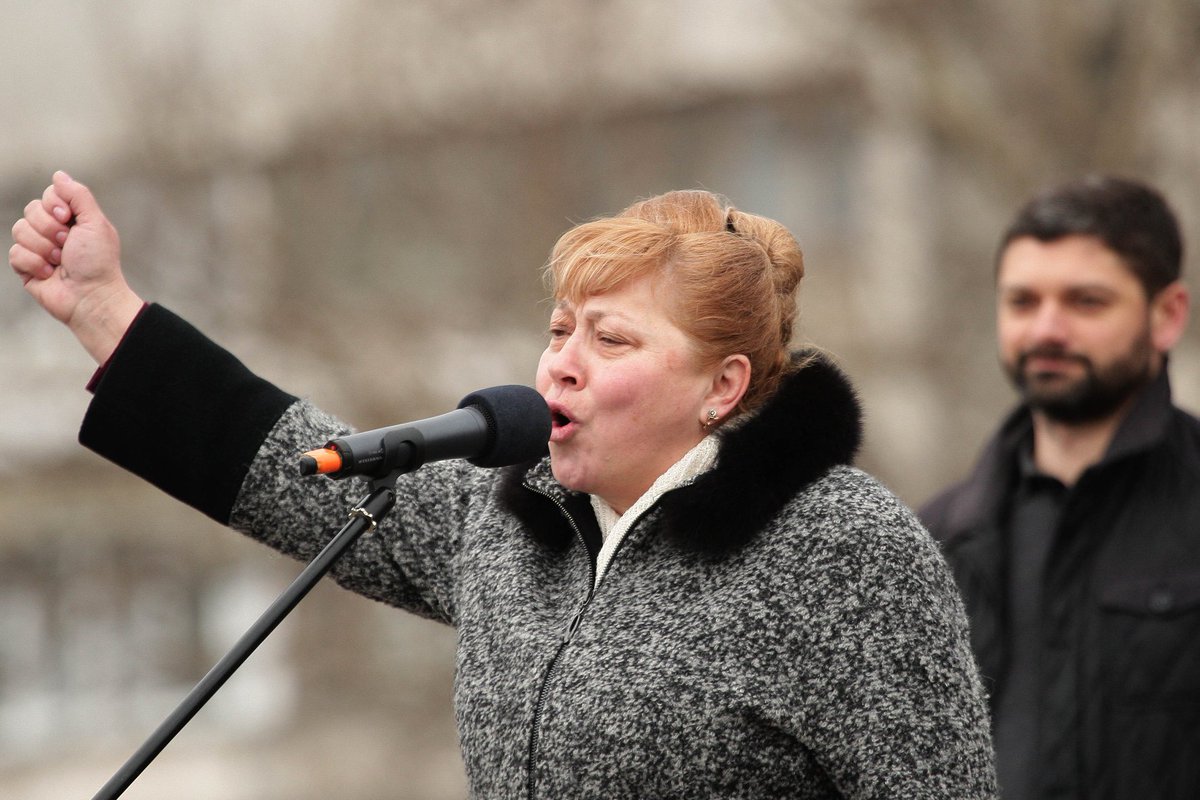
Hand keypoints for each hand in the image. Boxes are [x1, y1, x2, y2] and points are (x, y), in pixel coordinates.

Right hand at [9, 171, 144, 363]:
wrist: (91, 296)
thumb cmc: (98, 262)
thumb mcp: (96, 223)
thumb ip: (78, 196)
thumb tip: (59, 175)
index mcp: (70, 218)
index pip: (48, 194)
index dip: (55, 205)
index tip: (69, 218)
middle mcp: (52, 230)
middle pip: (31, 210)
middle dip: (50, 228)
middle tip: (67, 245)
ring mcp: (37, 248)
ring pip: (19, 229)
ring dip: (43, 247)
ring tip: (60, 261)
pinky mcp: (26, 266)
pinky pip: (15, 253)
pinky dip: (34, 263)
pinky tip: (49, 273)